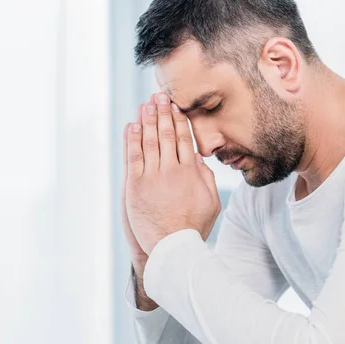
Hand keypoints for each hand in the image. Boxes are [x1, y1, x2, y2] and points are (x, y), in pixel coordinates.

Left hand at [124, 92, 220, 254]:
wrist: (173, 248)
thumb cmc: (194, 227)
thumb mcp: (212, 202)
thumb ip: (206, 178)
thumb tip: (197, 158)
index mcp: (190, 172)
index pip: (183, 139)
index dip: (178, 120)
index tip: (175, 106)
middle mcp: (171, 170)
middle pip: (165, 134)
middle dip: (161, 113)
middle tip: (158, 95)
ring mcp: (152, 177)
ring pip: (148, 141)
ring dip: (146, 120)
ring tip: (145, 104)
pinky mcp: (135, 186)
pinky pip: (133, 157)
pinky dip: (132, 140)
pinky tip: (132, 126)